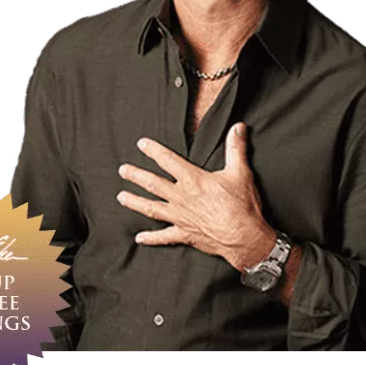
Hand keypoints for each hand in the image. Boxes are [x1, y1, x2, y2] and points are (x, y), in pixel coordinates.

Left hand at [116, 122, 277, 270]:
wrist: (245, 237)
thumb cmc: (242, 205)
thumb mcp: (240, 172)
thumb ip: (236, 148)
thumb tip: (238, 127)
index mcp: (193, 179)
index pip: (168, 160)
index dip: (153, 150)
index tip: (141, 144)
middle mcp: (181, 197)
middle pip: (153, 184)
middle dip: (136, 176)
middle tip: (122, 170)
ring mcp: (180, 217)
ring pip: (152, 208)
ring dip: (135, 202)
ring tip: (121, 197)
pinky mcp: (184, 234)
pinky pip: (163, 237)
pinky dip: (151, 238)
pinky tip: (139, 238)